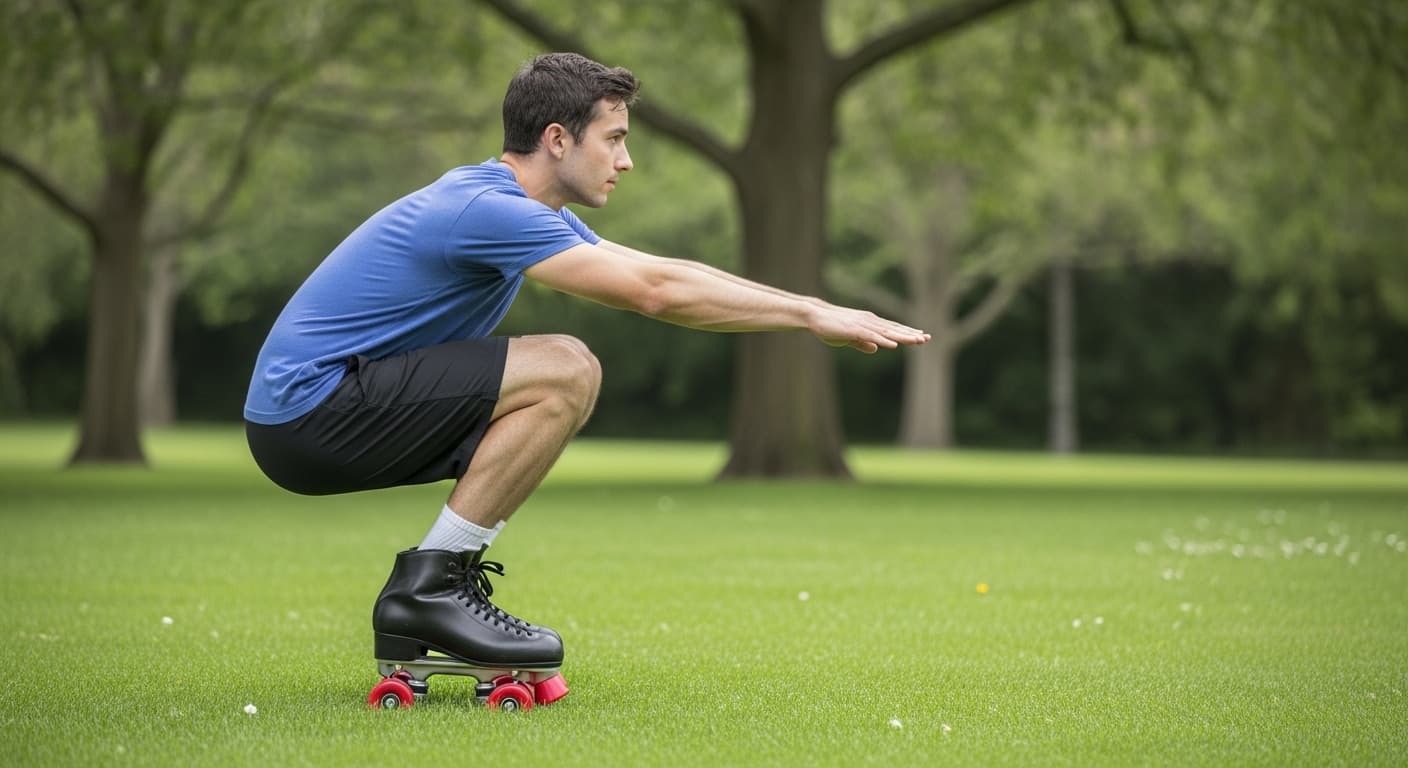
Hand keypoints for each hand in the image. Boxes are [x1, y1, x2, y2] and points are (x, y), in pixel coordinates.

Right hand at [807, 304, 929, 353]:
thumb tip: (875, 349)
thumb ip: (862, 343)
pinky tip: (893, 345)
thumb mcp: (849, 338)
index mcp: (869, 323)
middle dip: (911, 334)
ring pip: (886, 332)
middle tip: (927, 338)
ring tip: (917, 340)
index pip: (892, 328)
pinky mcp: (854, 330)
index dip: (907, 332)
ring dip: (902, 337)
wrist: (814, 316)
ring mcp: (862, 325)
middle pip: (894, 329)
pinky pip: (871, 336)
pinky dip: (883, 340)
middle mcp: (869, 321)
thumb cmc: (830, 327)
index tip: (922, 336)